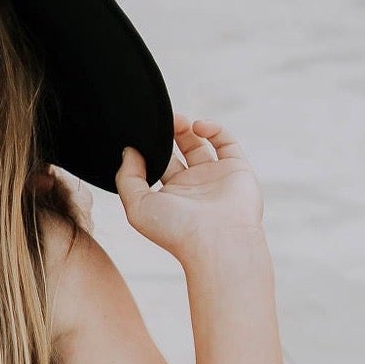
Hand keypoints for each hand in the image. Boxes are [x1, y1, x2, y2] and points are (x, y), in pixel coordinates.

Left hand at [116, 117, 264, 263]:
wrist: (217, 242)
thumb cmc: (176, 230)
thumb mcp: (137, 205)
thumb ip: (127, 177)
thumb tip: (128, 152)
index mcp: (170, 196)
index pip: (158, 165)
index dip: (149, 149)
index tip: (141, 135)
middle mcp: (193, 187)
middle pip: (178, 151)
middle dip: (168, 134)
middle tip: (159, 122)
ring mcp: (215, 177)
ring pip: (201, 144)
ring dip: (187, 128)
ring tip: (177, 121)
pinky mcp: (237, 169)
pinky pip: (227, 142)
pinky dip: (214, 129)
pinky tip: (199, 126)